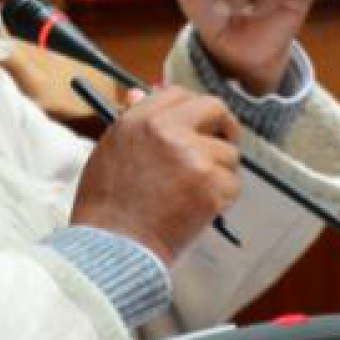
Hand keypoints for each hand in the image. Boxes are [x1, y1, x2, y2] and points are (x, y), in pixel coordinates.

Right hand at [71, 87, 240, 265]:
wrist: (113, 245)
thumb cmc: (106, 205)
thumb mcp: (110, 150)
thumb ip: (131, 120)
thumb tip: (140, 93)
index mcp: (140, 119)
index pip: (178, 93)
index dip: (191, 110)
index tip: (197, 124)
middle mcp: (167, 130)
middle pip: (214, 108)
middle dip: (222, 126)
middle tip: (221, 143)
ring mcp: (193, 157)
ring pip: (229, 153)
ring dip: (219, 172)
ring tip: (193, 194)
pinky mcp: (211, 185)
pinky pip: (233, 184)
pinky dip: (222, 199)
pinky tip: (198, 210)